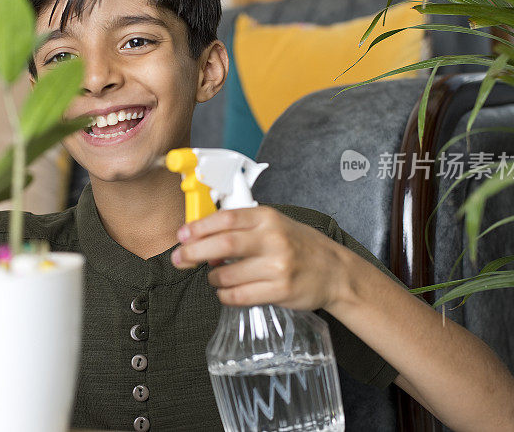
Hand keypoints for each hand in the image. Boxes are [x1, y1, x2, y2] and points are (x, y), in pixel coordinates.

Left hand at [171, 206, 349, 311]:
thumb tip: (201, 238)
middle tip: (180, 259)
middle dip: (194, 252)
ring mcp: (278, 266)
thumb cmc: (297, 245)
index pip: (226, 218)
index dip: (199, 227)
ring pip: (228, 275)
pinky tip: (226, 290)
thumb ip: (241, 228)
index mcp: (268, 218)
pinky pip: (240, 296)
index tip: (182, 235)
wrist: (334, 271)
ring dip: (213, 278)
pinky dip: (225, 294)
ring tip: (215, 276)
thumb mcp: (273, 224)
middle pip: (223, 244)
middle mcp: (273, 239)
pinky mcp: (280, 291)